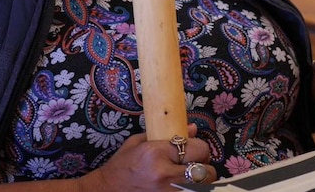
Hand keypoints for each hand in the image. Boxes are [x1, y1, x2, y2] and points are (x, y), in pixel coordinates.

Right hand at [83, 124, 216, 190]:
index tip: (193, 149)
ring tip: (189, 175)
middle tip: (194, 163)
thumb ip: (168, 134)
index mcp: (157, 153)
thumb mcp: (139, 142)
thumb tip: (193, 129)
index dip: (199, 148)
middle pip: (206, 171)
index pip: (198, 149)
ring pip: (204, 186)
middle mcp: (166, 175)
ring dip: (201, 180)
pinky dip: (192, 188)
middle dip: (204, 165)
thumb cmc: (123, 165)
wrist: (108, 190)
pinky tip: (183, 184)